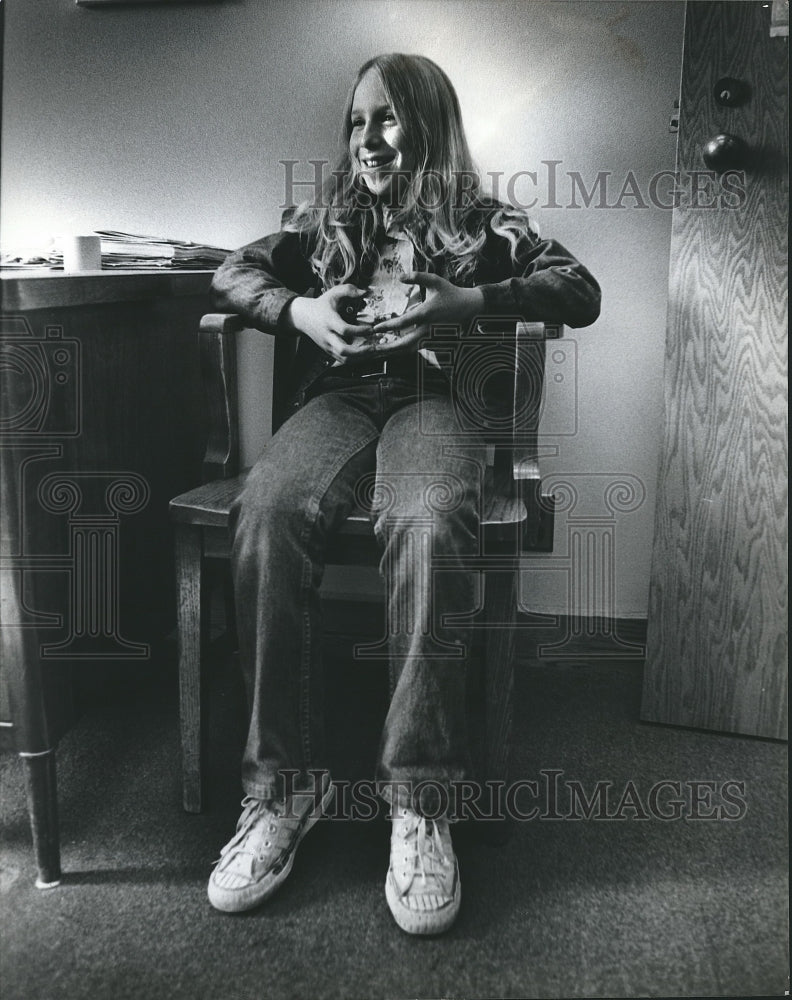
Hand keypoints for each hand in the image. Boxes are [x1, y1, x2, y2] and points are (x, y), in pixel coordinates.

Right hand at [284, 285, 377, 362]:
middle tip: (373, 347)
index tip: (371, 329)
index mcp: (329, 321)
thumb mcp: (333, 293)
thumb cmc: (321, 305)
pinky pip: (342, 360)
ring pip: (344, 359)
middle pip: (343, 350)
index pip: (344, 329)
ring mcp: (327, 346)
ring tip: (371, 352)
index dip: (359, 331)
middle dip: (360, 351)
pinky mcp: (329, 352)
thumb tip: (364, 292)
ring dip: (359, 358)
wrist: (303, 317)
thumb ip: (348, 290)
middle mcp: (327, 336)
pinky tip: (364, 354)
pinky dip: (355, 360)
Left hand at [369, 273, 484, 351]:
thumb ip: (417, 277)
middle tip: (374, 348)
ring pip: (410, 349)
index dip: (387, 326)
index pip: (403, 323)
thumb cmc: (451, 293)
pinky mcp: (434, 342)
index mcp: (426, 314)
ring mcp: (432, 338)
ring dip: (395, 351)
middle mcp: (428, 329)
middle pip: (405, 344)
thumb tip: (400, 277)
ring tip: (380, 350)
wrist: (469, 308)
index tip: (375, 328)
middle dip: (388, 347)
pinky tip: (393, 348)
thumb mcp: (435, 281)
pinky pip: (417, 348)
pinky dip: (404, 349)